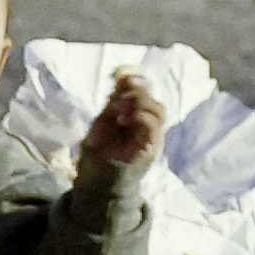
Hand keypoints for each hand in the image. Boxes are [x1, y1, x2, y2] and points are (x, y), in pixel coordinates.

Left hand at [72, 71, 161, 191]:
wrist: (96, 179)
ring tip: (119, 112)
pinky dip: (141, 117)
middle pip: (153, 99)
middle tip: (117, 99)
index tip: (121, 78)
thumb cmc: (99, 151)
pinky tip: (124, 120)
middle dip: (136, 93)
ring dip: (139, 104)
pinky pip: (154, 126)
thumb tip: (122, 75)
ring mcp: (152, 137)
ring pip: (159, 110)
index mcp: (137, 116)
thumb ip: (114, 99)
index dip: (136, 82)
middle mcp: (148, 125)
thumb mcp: (104, 119)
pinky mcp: (151, 147)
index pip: (146, 93)